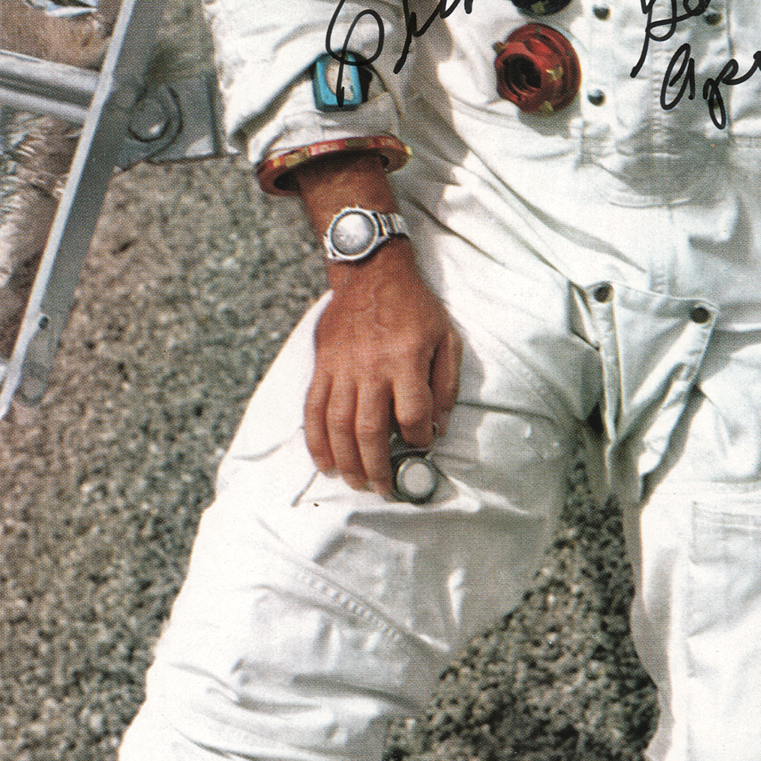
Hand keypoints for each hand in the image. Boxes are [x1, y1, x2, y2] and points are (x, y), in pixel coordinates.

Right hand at [305, 240, 462, 493]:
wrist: (371, 272)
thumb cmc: (415, 307)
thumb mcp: (446, 337)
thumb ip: (445, 383)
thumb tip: (437, 427)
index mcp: (406, 359)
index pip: (412, 413)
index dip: (418, 438)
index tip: (421, 446)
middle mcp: (372, 367)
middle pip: (370, 430)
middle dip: (377, 466)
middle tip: (384, 488)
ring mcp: (342, 368)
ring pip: (338, 426)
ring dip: (347, 461)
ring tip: (357, 482)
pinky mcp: (323, 366)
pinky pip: (313, 409)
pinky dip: (316, 440)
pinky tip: (324, 461)